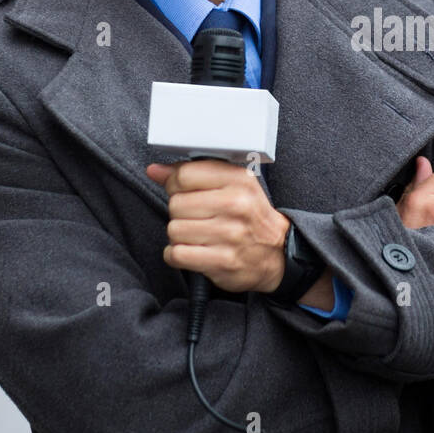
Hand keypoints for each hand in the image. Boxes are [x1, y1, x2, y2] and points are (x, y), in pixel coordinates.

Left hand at [146, 159, 289, 293]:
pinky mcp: (223, 261)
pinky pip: (177, 254)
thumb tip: (155, 170)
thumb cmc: (250, 217)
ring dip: (179, 235)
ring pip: (174, 230)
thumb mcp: (231, 185)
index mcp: (238, 180)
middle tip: (197, 217)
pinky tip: (192, 251)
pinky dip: (178, 255)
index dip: (176, 184)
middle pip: (176, 203)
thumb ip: (192, 174)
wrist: (278, 253)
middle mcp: (236, 205)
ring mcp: (230, 235)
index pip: (185, 174)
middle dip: (180, 212)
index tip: (184, 192)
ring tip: (197, 235)